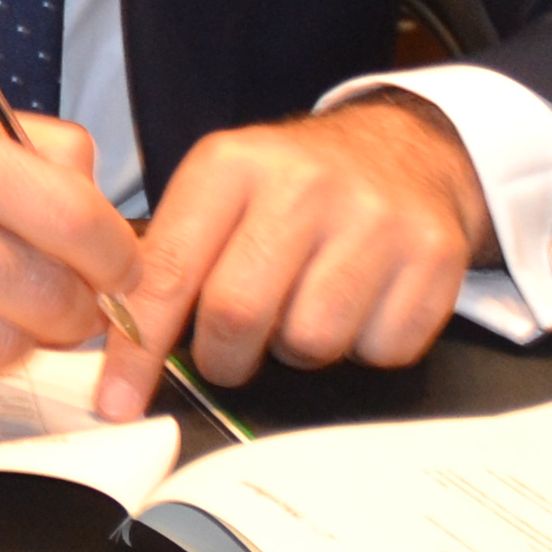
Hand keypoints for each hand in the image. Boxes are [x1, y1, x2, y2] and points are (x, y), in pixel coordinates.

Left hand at [92, 95, 489, 418]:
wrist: (404, 151)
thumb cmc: (292, 188)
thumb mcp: (219, 192)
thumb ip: (168, 258)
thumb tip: (118, 344)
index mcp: (231, 165)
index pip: (168, 272)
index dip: (138, 348)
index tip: (117, 400)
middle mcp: (303, 185)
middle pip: (237, 315)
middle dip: (224, 357)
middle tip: (230, 350)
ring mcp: (375, 219)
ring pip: (311, 342)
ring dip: (296, 349)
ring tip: (302, 307)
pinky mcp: (433, 255)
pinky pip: (379, 350)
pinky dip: (361, 347)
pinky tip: (358, 303)